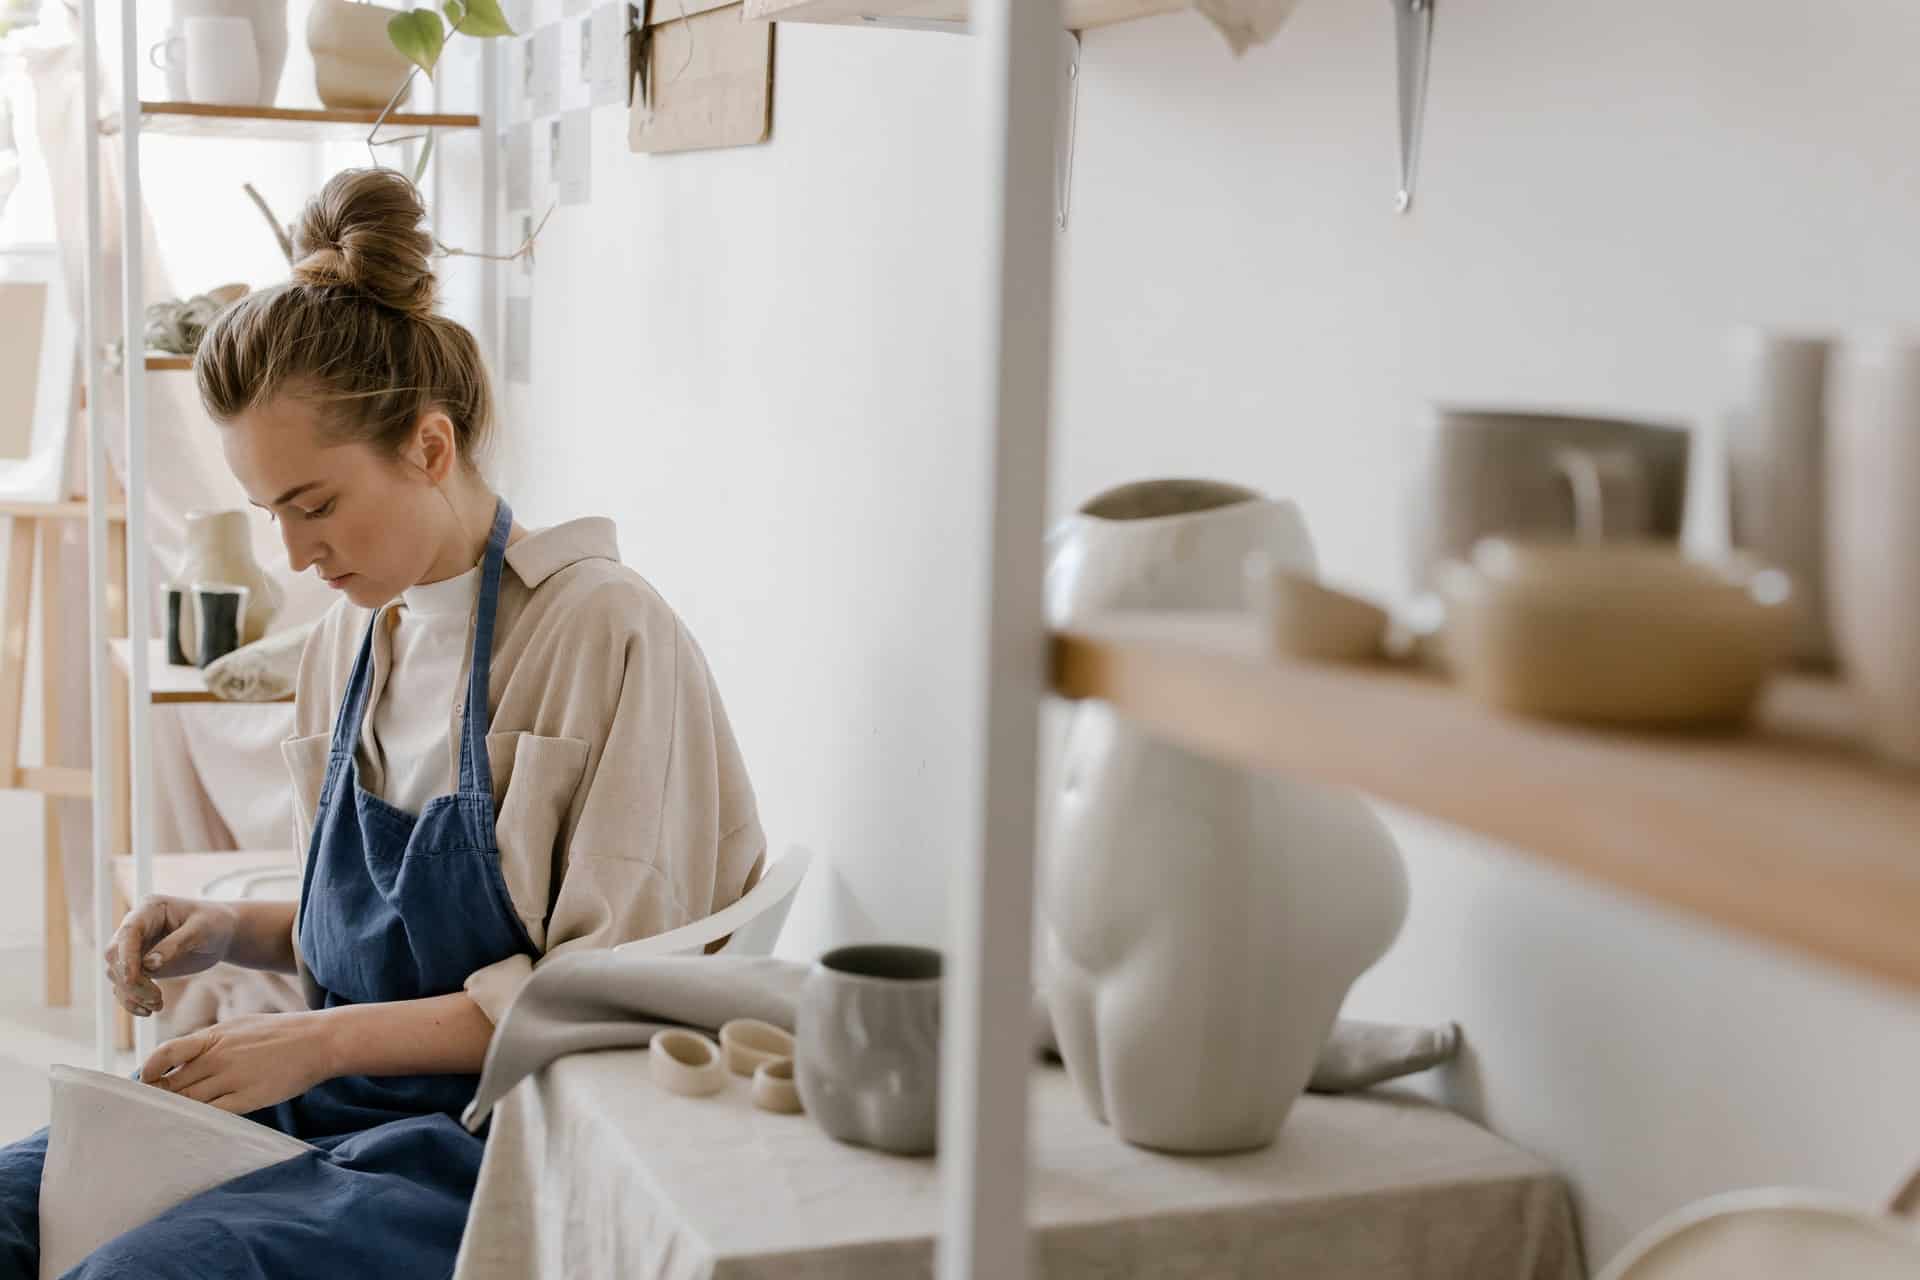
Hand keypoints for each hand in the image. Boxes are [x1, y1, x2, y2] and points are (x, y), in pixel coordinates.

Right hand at [103, 896, 238, 1017]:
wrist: (222, 933)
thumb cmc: (214, 924)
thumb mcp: (202, 930)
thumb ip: (176, 944)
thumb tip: (149, 965)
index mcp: (149, 909)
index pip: (128, 933)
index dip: (126, 957)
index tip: (132, 979)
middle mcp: (136, 928)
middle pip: (115, 956)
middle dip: (130, 981)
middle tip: (155, 998)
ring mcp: (135, 947)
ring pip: (116, 973)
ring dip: (131, 994)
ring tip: (157, 1005)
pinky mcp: (138, 966)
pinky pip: (125, 985)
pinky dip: (132, 1000)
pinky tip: (148, 1010)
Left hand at [139, 1011, 336, 1114]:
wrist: (319, 1041)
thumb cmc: (281, 1033)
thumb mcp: (241, 1026)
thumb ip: (211, 1042)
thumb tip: (182, 1059)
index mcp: (215, 1036)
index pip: (166, 1053)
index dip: (149, 1069)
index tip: (145, 1081)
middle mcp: (218, 1056)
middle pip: (173, 1084)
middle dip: (159, 1097)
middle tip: (148, 1110)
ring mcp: (232, 1078)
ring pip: (189, 1102)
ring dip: (176, 1112)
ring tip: (167, 1121)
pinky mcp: (247, 1098)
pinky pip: (212, 1114)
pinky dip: (199, 1120)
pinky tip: (195, 1125)